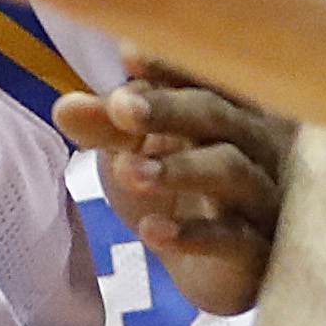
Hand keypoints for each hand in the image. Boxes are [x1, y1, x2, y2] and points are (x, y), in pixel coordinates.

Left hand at [57, 59, 289, 315]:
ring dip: (177, 167)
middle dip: (168, 108)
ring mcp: (261, 197)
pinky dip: (192, 234)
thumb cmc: (175, 194)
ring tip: (125, 171)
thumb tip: (65, 107)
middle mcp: (252, 144)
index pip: (202, 75)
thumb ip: (107, 129)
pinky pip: (233, 239)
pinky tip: (150, 232)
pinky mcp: (259, 250)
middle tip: (120, 108)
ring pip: (230, 170)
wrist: (206, 271)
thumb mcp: (132, 155)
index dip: (170, 64)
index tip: (128, 54)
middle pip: (216, 114)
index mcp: (223, 108)